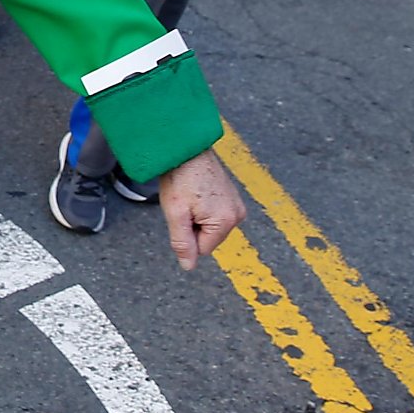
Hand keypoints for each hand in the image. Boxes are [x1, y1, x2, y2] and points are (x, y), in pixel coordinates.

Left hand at [157, 149, 245, 269]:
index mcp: (226, 221)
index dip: (186, 235)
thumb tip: (189, 267)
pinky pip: (214, 213)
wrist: (186, 146)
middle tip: (184, 202)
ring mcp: (236, 204)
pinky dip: (202, 206)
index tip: (181, 212)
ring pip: (210, 225)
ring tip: (189, 195)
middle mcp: (237, 214)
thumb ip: (182, 242)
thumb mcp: (176, 213)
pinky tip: (195, 190)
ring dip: (197, 216)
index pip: (203, 248)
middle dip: (193, 225)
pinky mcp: (232, 196)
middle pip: (209, 237)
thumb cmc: (180, 176)